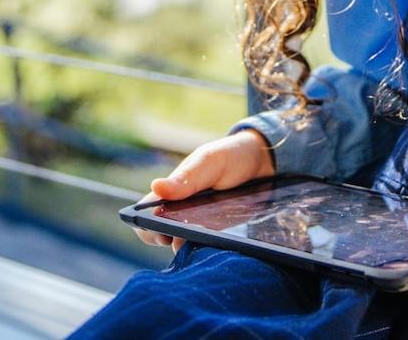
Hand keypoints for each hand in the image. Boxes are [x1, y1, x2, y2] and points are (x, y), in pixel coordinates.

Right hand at [132, 128, 275, 252]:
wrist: (263, 164)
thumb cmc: (229, 156)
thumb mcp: (209, 161)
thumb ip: (186, 177)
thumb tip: (155, 186)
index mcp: (170, 193)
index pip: (144, 216)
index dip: (146, 228)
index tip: (163, 232)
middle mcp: (180, 213)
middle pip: (162, 237)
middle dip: (171, 242)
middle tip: (189, 239)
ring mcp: (199, 227)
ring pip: (186, 247)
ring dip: (193, 248)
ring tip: (210, 240)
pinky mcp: (218, 236)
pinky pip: (208, 249)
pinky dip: (210, 250)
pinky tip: (223, 246)